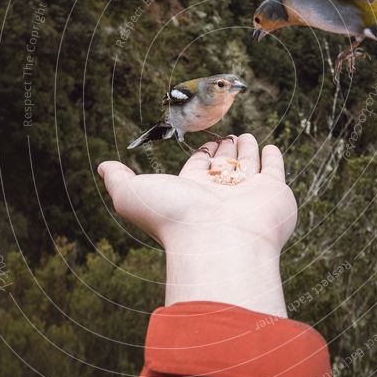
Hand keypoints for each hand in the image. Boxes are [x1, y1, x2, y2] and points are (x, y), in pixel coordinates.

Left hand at [98, 134, 296, 315]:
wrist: (219, 240)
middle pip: (223, 166)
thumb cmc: (174, 219)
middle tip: (226, 136)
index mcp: (192, 192)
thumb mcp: (133, 193)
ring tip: (245, 136)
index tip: (203, 145)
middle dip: (224, 150)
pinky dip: (273, 158)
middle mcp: (220, 193)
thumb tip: (102, 168)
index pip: (198, 168)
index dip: (200, 156)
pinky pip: (274, 170)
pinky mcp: (274, 192)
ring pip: (247, 165)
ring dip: (246, 150)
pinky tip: (270, 148)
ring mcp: (248, 193)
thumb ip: (119, 179)